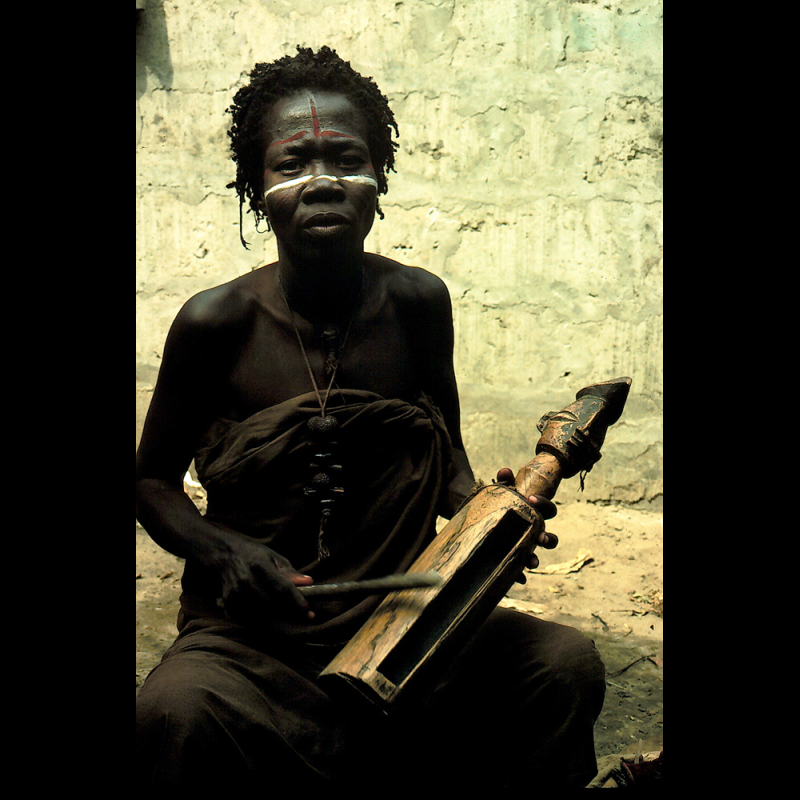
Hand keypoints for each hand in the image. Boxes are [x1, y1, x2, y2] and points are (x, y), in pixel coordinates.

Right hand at [212, 538, 315, 625]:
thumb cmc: (252, 555)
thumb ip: (290, 572)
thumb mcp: (273, 557)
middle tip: (302, 615)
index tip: (309, 612)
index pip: (282, 588)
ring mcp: (236, 593)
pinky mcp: (229, 603)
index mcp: (260, 566)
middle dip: (289, 613)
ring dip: (277, 619)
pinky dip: (262, 621)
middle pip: (273, 605)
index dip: (297, 602)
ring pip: (261, 615)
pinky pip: (249, 619)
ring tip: (287, 616)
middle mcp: (247, 581)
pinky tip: (269, 617)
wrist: (222, 555)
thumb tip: (309, 583)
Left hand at [495, 467, 558, 582]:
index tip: (531, 499)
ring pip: (536, 557)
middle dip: (547, 539)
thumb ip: (505, 481)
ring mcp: (524, 547)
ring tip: (531, 562)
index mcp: (535, 515)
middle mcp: (533, 533)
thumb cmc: (500, 503)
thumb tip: (505, 471)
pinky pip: (518, 571)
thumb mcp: (502, 492)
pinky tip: (517, 578)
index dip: (543, 504)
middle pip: (549, 539)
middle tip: (539, 537)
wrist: (484, 518)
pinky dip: (519, 575)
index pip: (548, 510)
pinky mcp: (512, 559)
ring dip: (536, 559)